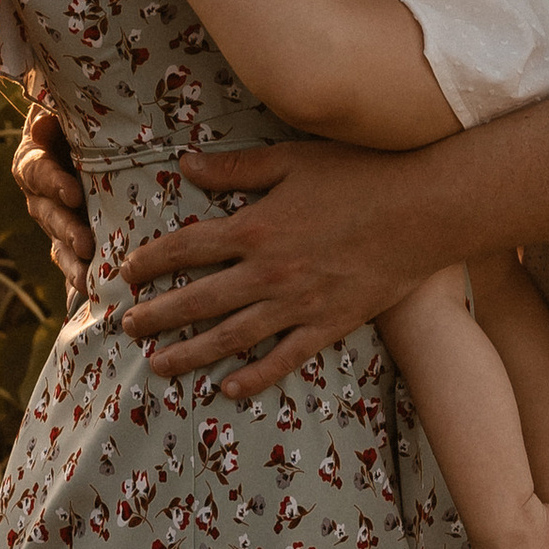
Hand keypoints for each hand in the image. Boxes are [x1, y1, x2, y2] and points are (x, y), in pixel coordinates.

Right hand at [12, 93, 93, 300]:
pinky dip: (78, 274)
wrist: (99, 134)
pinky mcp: (70, 235)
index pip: (35, 170)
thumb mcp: (70, 108)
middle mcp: (38, 191)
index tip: (73, 193)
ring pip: (56, 240)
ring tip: (89, 275)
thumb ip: (59, 113)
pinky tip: (91, 290)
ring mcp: (53, 216)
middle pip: (45, 212)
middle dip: (65, 228)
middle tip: (85, 242)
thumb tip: (44, 126)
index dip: (52, 182)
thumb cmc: (85, 116)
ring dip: (71, 258)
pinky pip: (69, 258)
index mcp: (34, 155)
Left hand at [119, 141, 450, 395]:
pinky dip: (254, 376)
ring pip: (231, 338)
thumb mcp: (292, 159)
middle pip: (197, 301)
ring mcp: (298, 305)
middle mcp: (268, 274)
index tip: (124, 272)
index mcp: (254, 229)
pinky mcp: (329, 325)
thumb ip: (236, 168)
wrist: (424, 210)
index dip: (149, 261)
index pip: (184, 249)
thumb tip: (185, 165)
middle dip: (156, 315)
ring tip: (158, 366)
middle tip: (126, 326)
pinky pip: (284, 359)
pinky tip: (229, 389)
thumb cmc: (360, 173)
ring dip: (190, 353)